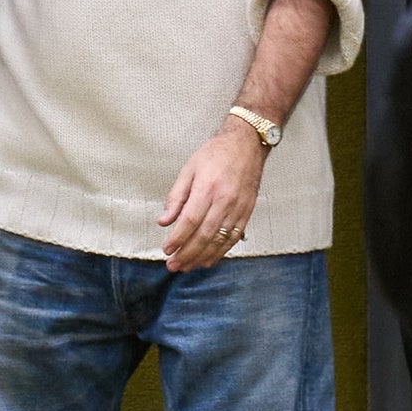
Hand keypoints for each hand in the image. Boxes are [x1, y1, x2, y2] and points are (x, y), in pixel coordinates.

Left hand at [158, 122, 263, 271]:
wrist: (246, 144)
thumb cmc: (216, 153)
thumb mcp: (189, 169)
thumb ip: (176, 197)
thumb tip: (164, 220)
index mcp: (207, 189)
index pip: (189, 221)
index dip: (177, 239)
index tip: (167, 250)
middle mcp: (224, 201)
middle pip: (204, 235)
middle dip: (187, 254)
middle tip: (174, 265)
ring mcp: (238, 208)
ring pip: (219, 240)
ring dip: (202, 256)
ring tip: (188, 266)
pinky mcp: (247, 212)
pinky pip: (233, 238)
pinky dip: (221, 251)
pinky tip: (209, 259)